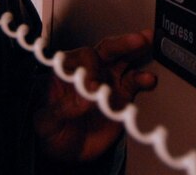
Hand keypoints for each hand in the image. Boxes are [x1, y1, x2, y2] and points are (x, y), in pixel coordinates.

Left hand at [33, 29, 157, 162]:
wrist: (68, 153)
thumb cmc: (52, 132)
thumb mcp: (46, 123)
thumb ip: (60, 109)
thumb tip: (84, 98)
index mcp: (67, 72)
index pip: (81, 59)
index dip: (90, 69)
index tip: (94, 88)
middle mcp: (89, 72)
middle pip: (105, 50)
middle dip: (120, 44)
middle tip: (136, 41)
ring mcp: (107, 82)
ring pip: (123, 60)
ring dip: (135, 51)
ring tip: (147, 44)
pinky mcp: (121, 97)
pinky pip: (134, 83)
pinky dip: (143, 79)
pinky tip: (149, 79)